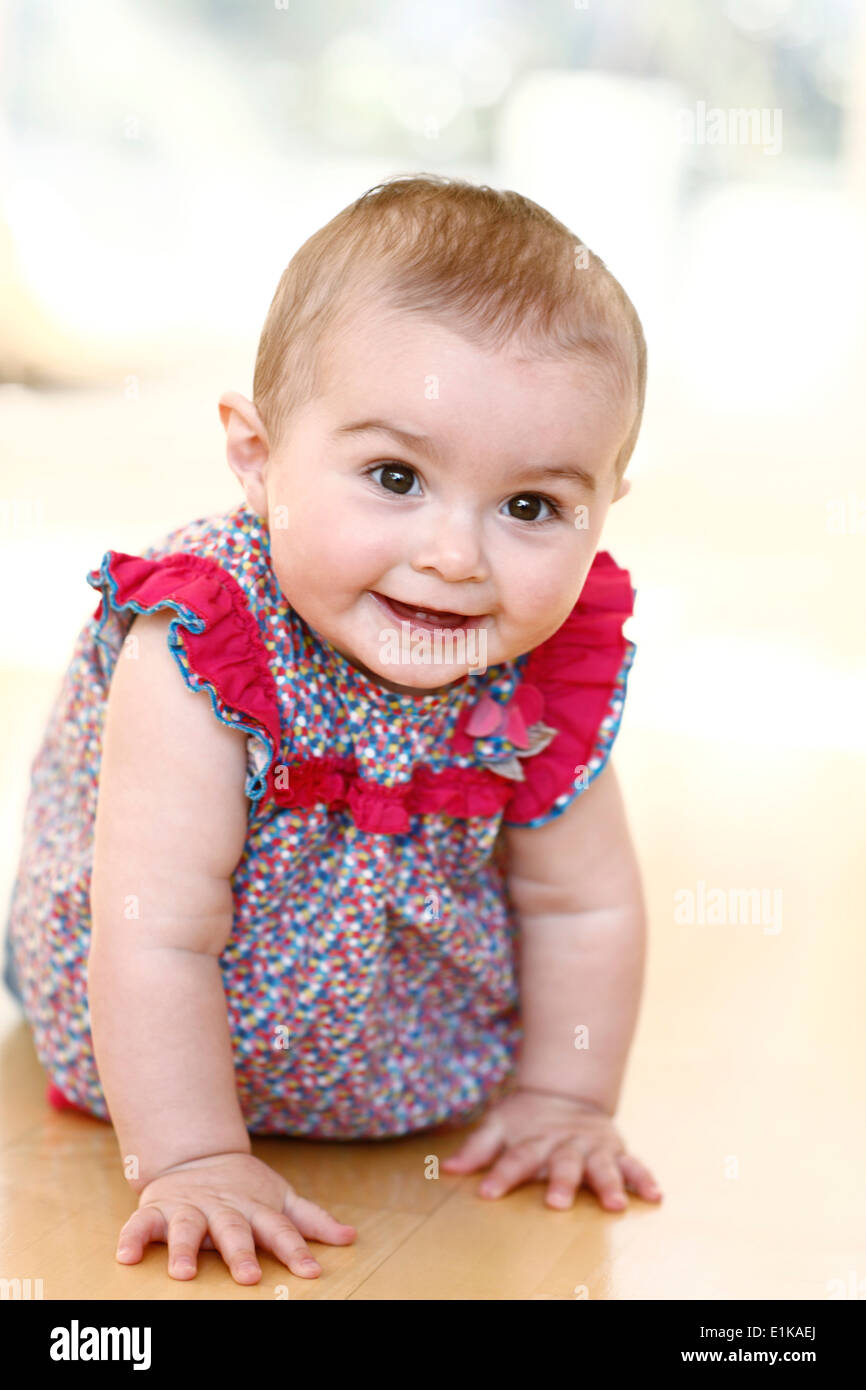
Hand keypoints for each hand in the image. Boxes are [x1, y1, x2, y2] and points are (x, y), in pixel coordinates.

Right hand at [115, 1152, 356, 1283]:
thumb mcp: (280, 1199)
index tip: (310, 1272)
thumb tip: (350, 1237)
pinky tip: (125, 1257)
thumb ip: (311, 1220)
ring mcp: (190, 1208)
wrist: (196, 1155)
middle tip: (249, 1277)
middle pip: (234, 1231)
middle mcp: (224, 1209)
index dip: (296, 1251)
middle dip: (241, 1253)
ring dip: (185, 1249)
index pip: (280, 1231)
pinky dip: (132, 1237)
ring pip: (188, 1228)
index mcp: (256, 1209)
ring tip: (184, 1273)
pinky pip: (141, 1223)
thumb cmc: (245, 1189)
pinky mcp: (158, 1209)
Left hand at [441, 1087, 662, 1210]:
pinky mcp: (615, 1150)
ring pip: (601, 1167)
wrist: (566, 1091)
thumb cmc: (526, 1119)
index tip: (487, 1192)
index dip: (500, 1175)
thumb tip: (447, 1167)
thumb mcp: (498, 1125)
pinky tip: (655, 1196)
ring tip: (614, 1204)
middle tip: (557, 1204)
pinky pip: (634, 1165)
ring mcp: (593, 1148)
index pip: (514, 1159)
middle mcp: (565, 1144)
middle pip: (563, 1164)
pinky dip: (645, 1179)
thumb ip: (477, 1148)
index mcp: (534, 1140)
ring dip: (609, 1185)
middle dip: (562, 1183)